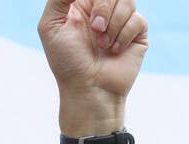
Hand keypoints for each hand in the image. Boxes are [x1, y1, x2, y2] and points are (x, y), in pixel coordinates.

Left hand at [38, 0, 147, 130]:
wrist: (89, 90)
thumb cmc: (67, 62)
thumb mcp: (51, 26)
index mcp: (82, 4)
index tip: (89, 16)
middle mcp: (103, 9)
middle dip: (103, 6)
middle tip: (95, 29)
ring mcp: (121, 20)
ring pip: (127, 0)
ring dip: (112, 24)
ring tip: (102, 45)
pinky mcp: (137, 33)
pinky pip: (138, 19)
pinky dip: (123, 35)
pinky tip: (114, 51)